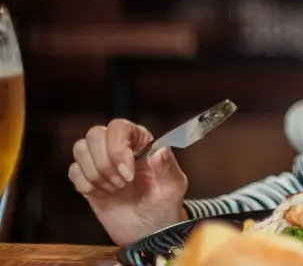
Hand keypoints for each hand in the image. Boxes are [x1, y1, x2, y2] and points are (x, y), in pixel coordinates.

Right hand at [68, 119, 189, 244]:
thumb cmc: (162, 205)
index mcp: (141, 141)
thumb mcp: (173, 188)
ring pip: (80, 148)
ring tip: (114, 189)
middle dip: (105, 163)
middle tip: (122, 184)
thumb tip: (161, 150)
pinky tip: (102, 194)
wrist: (146, 231)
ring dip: (95, 174)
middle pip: (95, 134)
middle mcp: (118, 146)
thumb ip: (168, 167)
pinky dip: (85, 185)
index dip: (118, 148)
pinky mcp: (86, 178)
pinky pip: (73, 170)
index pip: (119, 126)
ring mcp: (100, 161)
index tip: (129, 173)